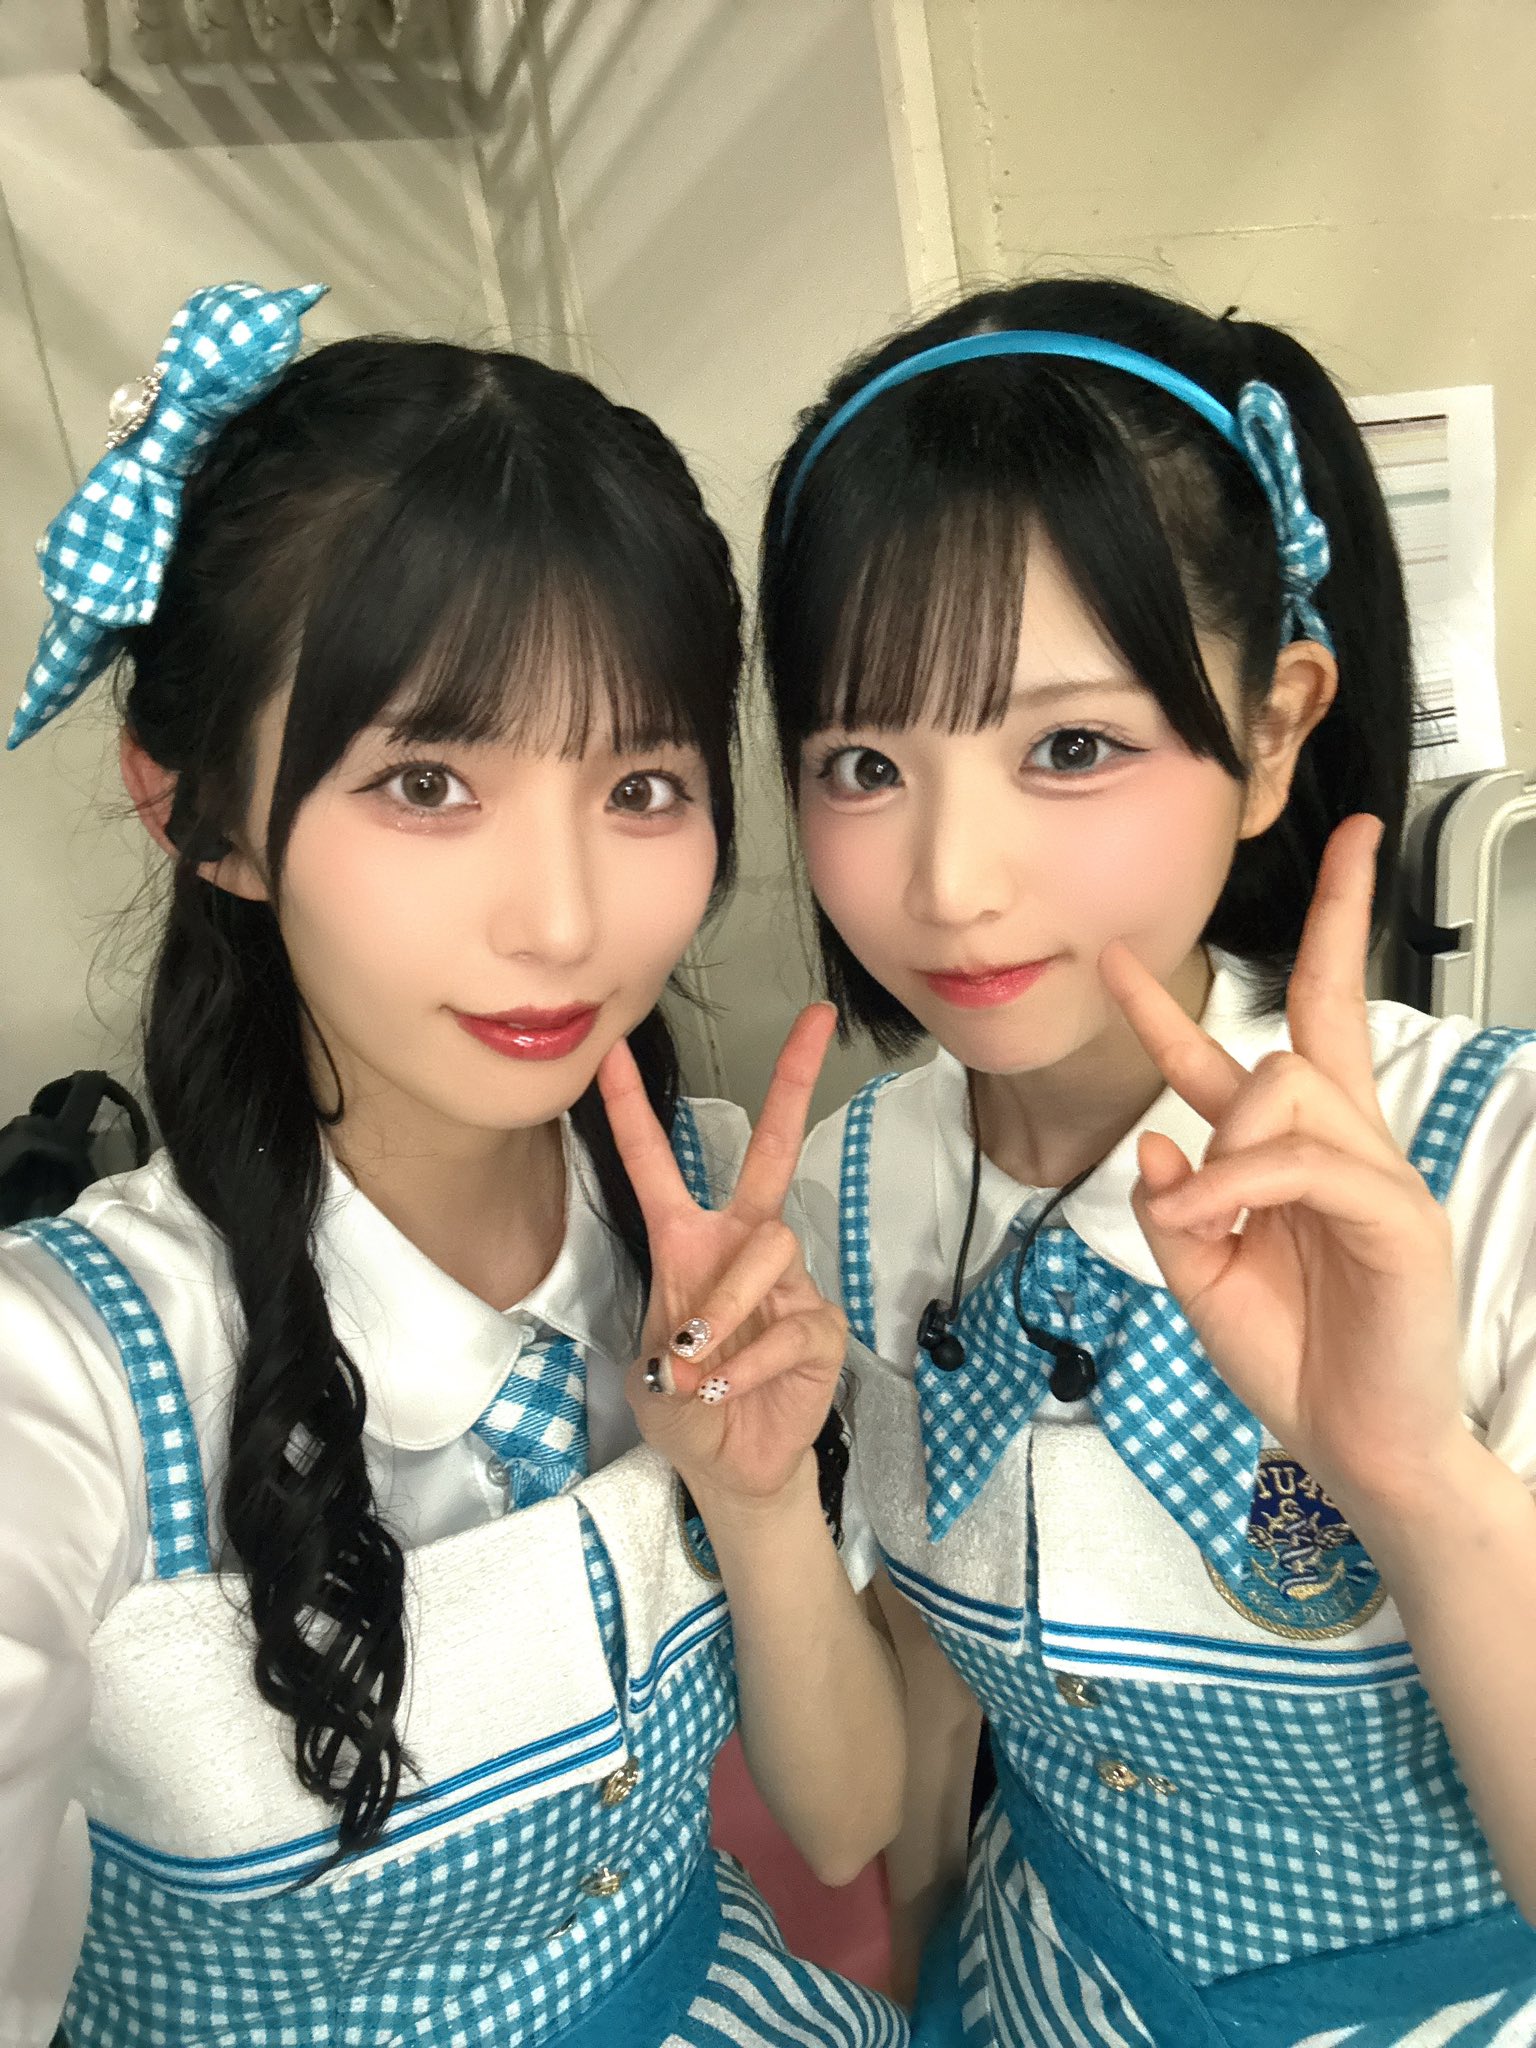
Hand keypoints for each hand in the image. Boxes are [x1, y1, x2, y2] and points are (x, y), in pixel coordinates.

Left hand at [597, 1005, 847, 1513]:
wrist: (732, 1464)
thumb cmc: (687, 1405)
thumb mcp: (649, 1376)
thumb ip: (664, 1353)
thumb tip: (693, 1348)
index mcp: (686, 1242)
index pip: (656, 1164)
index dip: (630, 1110)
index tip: (613, 1050)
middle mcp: (741, 1245)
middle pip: (772, 1150)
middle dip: (792, 1082)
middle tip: (816, 1022)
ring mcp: (788, 1281)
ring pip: (769, 1246)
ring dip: (728, 1305)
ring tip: (701, 1361)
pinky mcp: (820, 1324)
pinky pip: (793, 1321)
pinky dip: (752, 1360)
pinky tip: (730, 1386)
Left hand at [1098, 815, 1463, 1521]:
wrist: (1363, 1450)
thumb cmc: (1297, 1362)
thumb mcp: (1204, 1281)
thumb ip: (1178, 1210)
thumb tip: (1157, 1144)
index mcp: (1299, 1154)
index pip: (1284, 1033)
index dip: (1254, 967)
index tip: (1211, 907)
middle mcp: (1344, 1145)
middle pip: (1313, 1020)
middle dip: (1300, 945)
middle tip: (1309, 877)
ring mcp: (1378, 1176)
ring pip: (1292, 1086)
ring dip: (1223, 1142)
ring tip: (1196, 1219)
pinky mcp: (1399, 1217)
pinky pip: (1311, 1163)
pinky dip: (1241, 1184)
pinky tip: (1207, 1223)